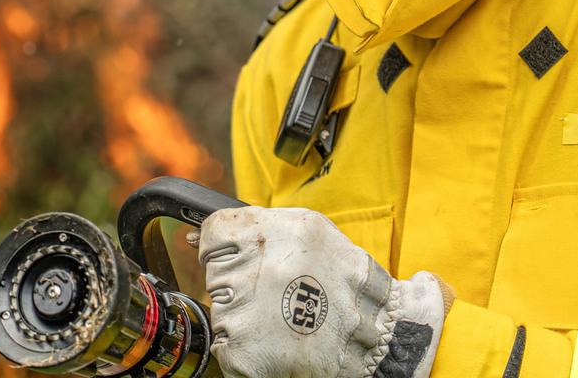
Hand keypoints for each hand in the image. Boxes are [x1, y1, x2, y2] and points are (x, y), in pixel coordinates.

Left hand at [197, 206, 449, 377]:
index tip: (238, 256)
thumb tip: (198, 236)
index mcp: (270, 234)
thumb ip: (257, 225)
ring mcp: (247, 315)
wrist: (379, 333)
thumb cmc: (341, 278)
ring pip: (221, 308)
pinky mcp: (243, 352)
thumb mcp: (308, 230)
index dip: (223, 246)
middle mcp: (256, 271)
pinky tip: (276, 339)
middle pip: (215, 271)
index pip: (214, 232)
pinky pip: (225, 343)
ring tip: (283, 316)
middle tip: (277, 292)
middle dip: (240, 281)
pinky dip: (246, 343)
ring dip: (244, 313)